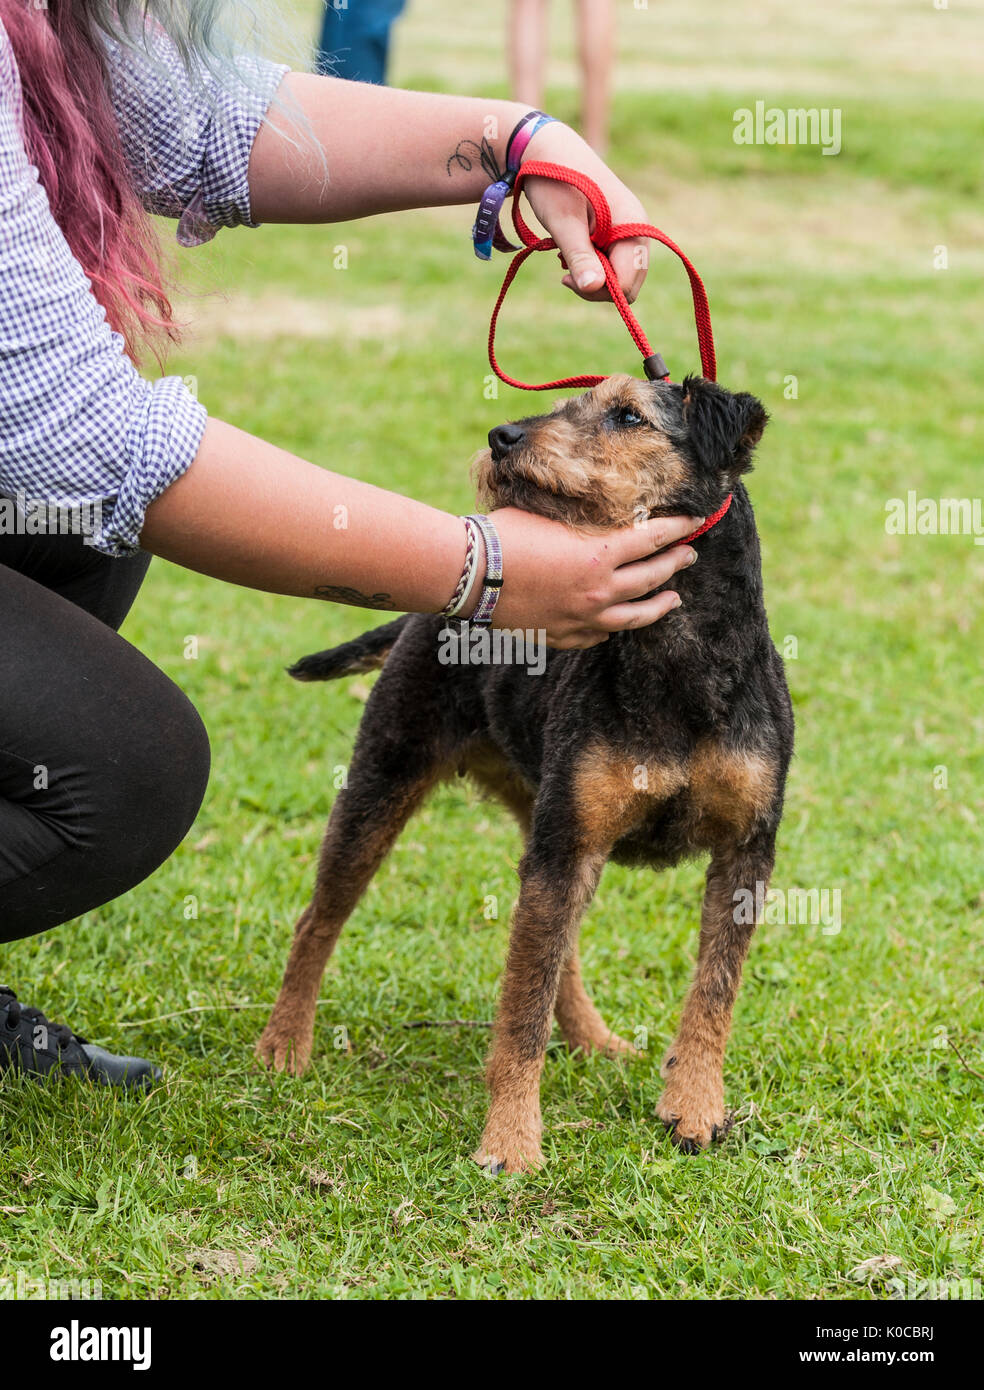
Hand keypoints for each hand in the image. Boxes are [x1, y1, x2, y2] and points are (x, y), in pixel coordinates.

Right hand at [479, 508, 701, 649]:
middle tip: (690, 554)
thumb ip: (581, 520)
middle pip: (652, 577)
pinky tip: (620, 621)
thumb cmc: (503, 535)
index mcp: (600, 554)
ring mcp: (584, 619)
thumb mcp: (549, 515)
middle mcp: (600, 590)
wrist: (470, 575)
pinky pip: (601, 635)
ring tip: (675, 599)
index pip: (654, 538)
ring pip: (636, 616)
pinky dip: (615, 626)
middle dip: (676, 562)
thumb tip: (598, 512)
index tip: (695, 522)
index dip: (678, 528)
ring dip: (661, 605)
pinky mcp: (565, 637)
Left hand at [517, 121, 649, 304]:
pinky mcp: (618, 229)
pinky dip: (593, 264)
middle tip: (565, 272)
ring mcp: (630, 229)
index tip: (565, 277)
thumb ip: (580, 256)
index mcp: (632, 225)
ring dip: (593, 275)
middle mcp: (638, 229)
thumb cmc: (554, 181)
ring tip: (566, 255)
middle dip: (597, 287)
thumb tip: (592, 288)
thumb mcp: (563, 222)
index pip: (628, 284)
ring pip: (620, 276)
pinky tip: (572, 250)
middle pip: (628, 284)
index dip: (598, 291)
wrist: (548, 149)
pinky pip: (614, 262)